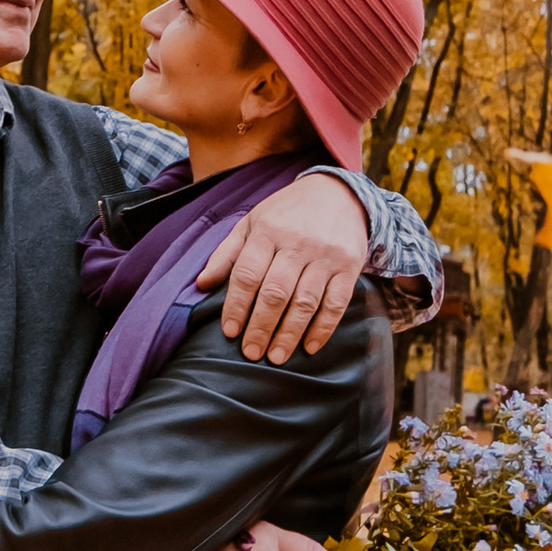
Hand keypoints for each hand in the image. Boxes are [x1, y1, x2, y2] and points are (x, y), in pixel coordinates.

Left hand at [196, 170, 370, 361]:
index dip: (236, 306)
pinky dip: (323, 328)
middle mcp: (297, 244)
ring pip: (305, 302)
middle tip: (251, 352)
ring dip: (289, 333)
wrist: (338, 193)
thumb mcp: (252, 222)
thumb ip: (227, 254)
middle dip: (261, 327)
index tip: (230, 332)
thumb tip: (202, 284)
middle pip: (275, 292)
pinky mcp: (349, 266)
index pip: (247, 274)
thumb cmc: (287, 213)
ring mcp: (325, 256)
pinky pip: (336, 302)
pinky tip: (309, 347)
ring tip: (276, 357)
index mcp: (267, 231)